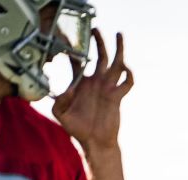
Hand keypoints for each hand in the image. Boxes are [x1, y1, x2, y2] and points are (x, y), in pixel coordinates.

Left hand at [53, 29, 133, 150]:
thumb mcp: (60, 113)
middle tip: (95, 29)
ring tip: (119, 35)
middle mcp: (96, 82)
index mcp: (81, 83)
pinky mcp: (117, 97)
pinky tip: (125, 69)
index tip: (67, 38)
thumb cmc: (76, 128)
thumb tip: (66, 88)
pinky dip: (128, 75)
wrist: (93, 142)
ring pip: (116, 64)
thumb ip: (59, 99)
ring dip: (118, 49)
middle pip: (99, 56)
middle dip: (98, 42)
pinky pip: (126, 83)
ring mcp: (108, 88)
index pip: (77, 60)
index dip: (72, 49)